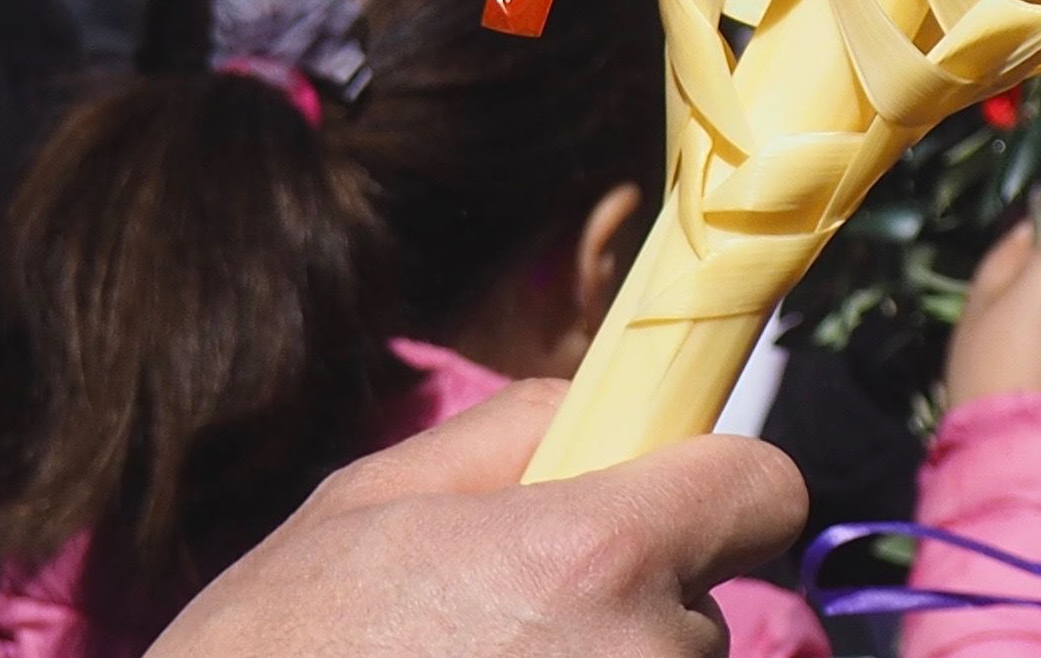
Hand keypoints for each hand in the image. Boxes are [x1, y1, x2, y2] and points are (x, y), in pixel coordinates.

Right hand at [161, 379, 805, 657]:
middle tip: (507, 627)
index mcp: (597, 554)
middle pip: (702, 608)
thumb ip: (506, 433)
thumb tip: (592, 407)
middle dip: (630, 605)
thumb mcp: (364, 500)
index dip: (720, 487)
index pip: (764, 490)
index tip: (675, 503)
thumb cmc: (276, 651)